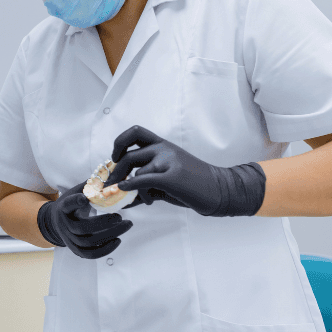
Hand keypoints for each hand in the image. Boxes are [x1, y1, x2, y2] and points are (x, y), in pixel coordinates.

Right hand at [37, 181, 133, 258]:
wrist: (56, 222)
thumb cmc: (72, 203)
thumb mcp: (76, 191)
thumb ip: (91, 185)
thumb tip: (114, 172)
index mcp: (63, 208)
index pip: (67, 205)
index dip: (75, 202)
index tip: (85, 198)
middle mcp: (65, 225)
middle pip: (83, 228)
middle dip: (104, 223)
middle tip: (121, 217)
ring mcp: (69, 239)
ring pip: (89, 242)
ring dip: (110, 235)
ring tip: (127, 225)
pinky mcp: (76, 250)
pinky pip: (90, 254)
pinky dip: (105, 250)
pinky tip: (118, 241)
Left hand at [105, 126, 266, 216]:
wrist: (220, 190)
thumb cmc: (193, 185)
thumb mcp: (167, 178)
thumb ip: (146, 183)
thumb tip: (121, 195)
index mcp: (163, 145)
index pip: (135, 132)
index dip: (119, 143)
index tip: (115, 158)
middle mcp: (164, 149)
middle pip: (128, 155)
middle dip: (114, 172)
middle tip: (111, 185)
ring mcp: (169, 161)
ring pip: (136, 172)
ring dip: (132, 189)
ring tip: (144, 199)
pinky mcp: (171, 176)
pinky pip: (142, 180)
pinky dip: (130, 187)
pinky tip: (127, 194)